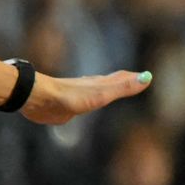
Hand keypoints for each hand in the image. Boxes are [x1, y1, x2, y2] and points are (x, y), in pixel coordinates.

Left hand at [21, 70, 150, 126]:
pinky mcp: (64, 107)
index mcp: (98, 85)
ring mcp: (76, 97)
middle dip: (121, 81)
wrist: (37, 99)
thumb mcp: (101, 94)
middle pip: (108, 82)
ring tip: (108, 90)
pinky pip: (80, 103)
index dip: (133, 78)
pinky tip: (80, 104)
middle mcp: (88, 87)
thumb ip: (123, 88)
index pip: (120, 79)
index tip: (146, 76)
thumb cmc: (69, 97)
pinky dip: (87, 101)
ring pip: (94, 91)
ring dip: (104, 90)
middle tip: (132, 79)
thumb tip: (147, 78)